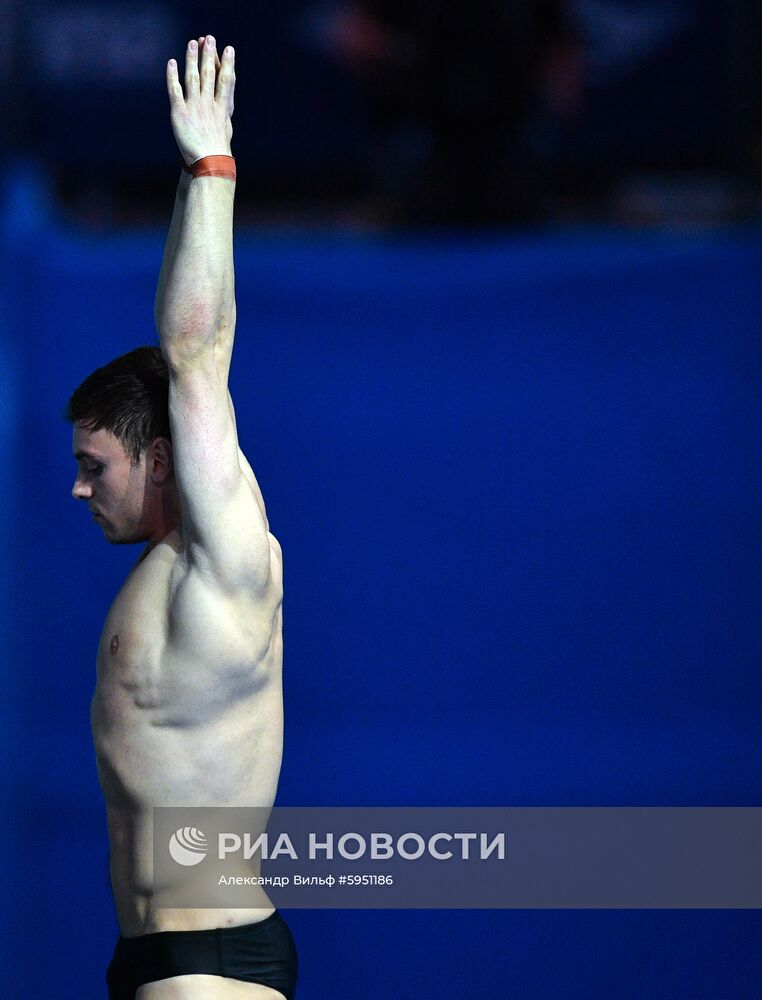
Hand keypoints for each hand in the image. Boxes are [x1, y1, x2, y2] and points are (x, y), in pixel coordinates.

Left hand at [166, 34, 234, 165]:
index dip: (227, 63)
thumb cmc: (218, 148)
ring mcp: (195, 107)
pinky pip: (175, 90)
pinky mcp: (180, 113)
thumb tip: (224, 102)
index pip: (225, 80)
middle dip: (210, 55)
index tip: (229, 49)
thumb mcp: (225, 127)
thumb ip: (223, 112)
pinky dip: (173, 76)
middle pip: (209, 75)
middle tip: (210, 39)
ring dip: (192, 59)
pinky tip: (172, 63)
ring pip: (193, 78)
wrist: (209, 162)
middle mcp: (209, 104)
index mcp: (221, 108)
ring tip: (193, 43)